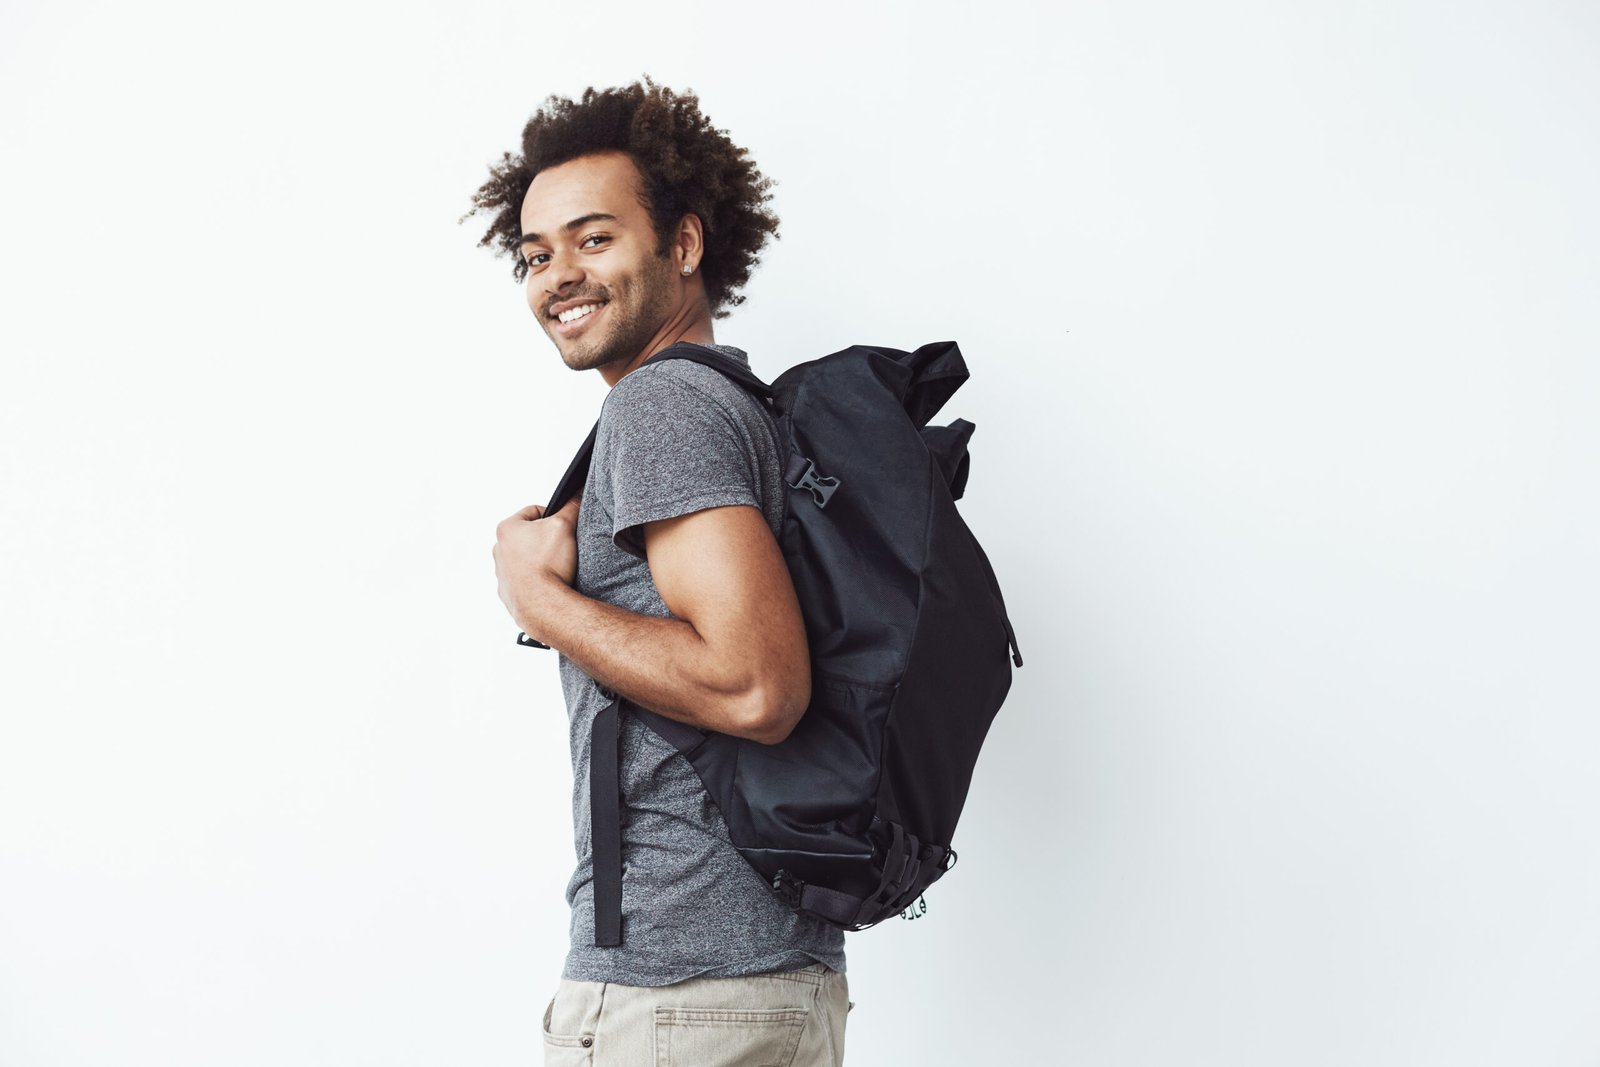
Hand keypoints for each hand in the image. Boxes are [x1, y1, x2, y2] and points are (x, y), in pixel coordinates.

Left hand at [493, 496, 579, 638]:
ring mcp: (501, 573)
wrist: (542, 605)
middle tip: (562, 549)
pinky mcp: (508, 592)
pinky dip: (536, 580)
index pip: (535, 511)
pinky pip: (524, 580)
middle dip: (546, 540)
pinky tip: (549, 583)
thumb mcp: (564, 525)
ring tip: (556, 568)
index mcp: (507, 528)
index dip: (554, 517)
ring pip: (526, 558)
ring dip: (540, 560)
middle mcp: (498, 550)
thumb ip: (571, 505)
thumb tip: (577, 494)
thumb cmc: (548, 566)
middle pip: (529, 536)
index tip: (564, 529)